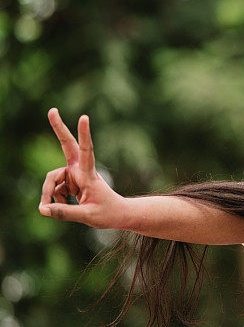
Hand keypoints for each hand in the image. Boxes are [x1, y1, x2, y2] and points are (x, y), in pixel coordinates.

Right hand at [40, 109, 128, 228]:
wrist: (117, 214)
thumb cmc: (108, 214)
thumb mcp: (87, 216)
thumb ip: (64, 212)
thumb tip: (42, 209)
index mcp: (90, 173)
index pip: (87, 151)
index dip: (85, 134)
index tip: (84, 117)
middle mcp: (81, 170)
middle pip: (68, 145)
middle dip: (59, 129)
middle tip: (52, 110)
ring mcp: (74, 174)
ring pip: (51, 179)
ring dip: (49, 193)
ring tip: (51, 209)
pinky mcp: (70, 181)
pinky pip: (54, 189)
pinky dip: (55, 199)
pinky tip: (66, 205)